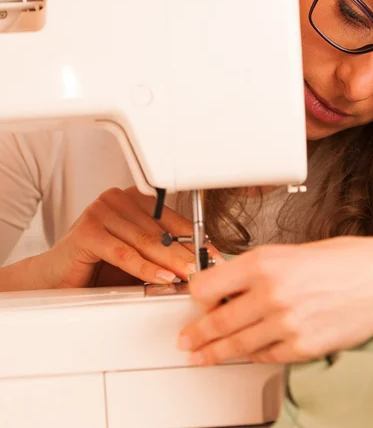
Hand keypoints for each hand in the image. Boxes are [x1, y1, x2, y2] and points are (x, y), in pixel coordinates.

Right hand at [34, 187, 222, 288]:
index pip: (173, 219)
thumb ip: (163, 253)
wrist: (54, 276)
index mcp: (134, 198)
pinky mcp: (88, 232)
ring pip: (145, 242)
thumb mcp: (138, 254)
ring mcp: (101, 212)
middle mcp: (118, 200)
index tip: (214, 255)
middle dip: (186, 254)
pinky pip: (125, 253)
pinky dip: (146, 268)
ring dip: (170, 263)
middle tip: (206, 269)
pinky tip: (163, 278)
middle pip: (161, 232)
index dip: (196, 239)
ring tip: (189, 276)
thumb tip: (198, 262)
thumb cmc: (98, 264)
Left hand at [178, 236, 372, 364]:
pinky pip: (266, 356)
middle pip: (217, 321)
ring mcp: (287, 323)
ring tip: (202, 356)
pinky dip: (252, 355)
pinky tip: (244, 354)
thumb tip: (232, 284)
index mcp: (266, 262)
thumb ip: (261, 269)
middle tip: (187, 340)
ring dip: (215, 352)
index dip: (198, 296)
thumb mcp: (296, 251)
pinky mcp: (303, 347)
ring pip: (237, 344)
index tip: (196, 301)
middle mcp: (271, 292)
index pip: (208, 285)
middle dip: (197, 334)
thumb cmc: (347, 259)